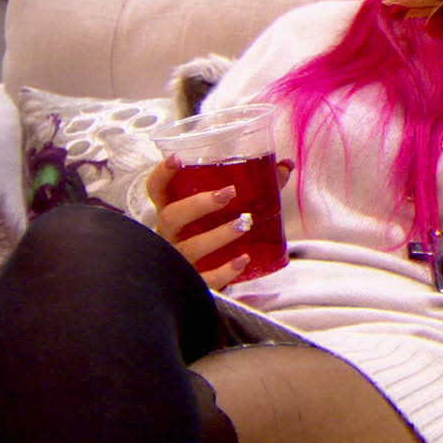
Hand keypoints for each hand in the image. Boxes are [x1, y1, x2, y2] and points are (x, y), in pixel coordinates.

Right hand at [144, 155, 291, 291]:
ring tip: (243, 223)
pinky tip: (243, 259)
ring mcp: (179, 260)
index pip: (157, 190)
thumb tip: (285, 166)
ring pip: (189, 248)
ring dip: (217, 235)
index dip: (162, 174)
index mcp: (173, 212)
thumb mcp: (226, 211)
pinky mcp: (194, 283)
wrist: (205, 279)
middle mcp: (170, 236)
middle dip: (198, 204)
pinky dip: (225, 270)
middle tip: (228, 193)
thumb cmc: (213, 234)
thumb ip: (254, 187)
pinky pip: (205, 279)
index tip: (177, 159)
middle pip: (171, 217)